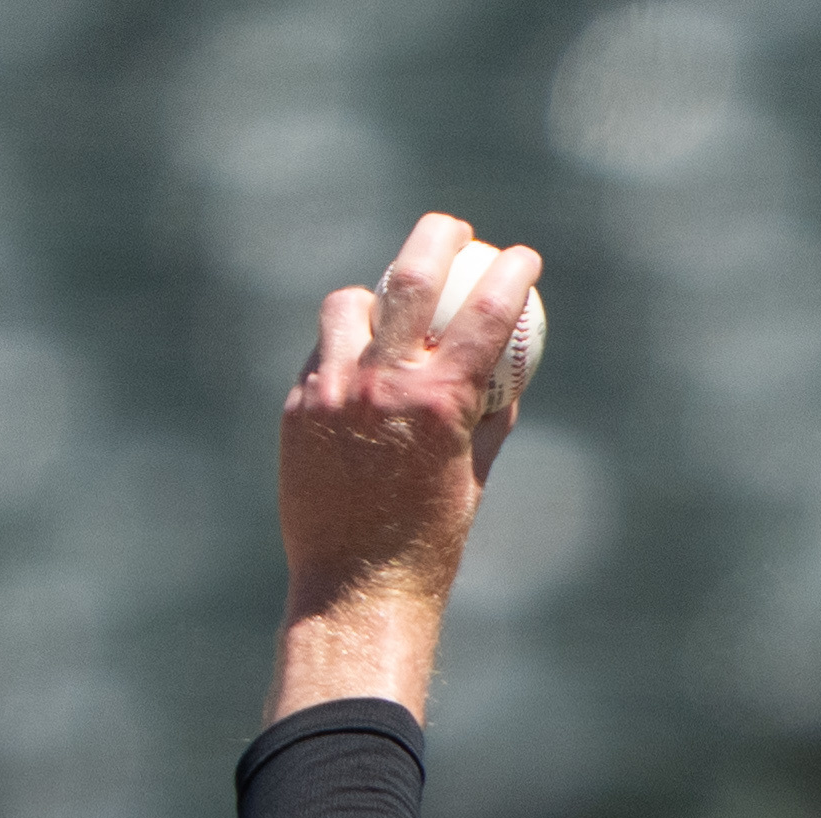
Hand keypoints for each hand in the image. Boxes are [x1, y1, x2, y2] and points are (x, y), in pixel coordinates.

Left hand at [270, 212, 538, 717]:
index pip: (485, 313)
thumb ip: (489, 418)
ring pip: (349, 306)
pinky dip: (345, 348)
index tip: (523, 256)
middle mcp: (383, 384)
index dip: (510, 273)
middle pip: (408, 277)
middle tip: (452, 229)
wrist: (357, 585)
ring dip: (375, 296)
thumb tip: (504, 374)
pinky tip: (358, 367)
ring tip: (389, 306)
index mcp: (441, 403)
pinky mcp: (297, 406)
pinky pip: (322, 353)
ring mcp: (332, 390)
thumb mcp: (474, 475)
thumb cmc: (432, 540)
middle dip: (435, 238)